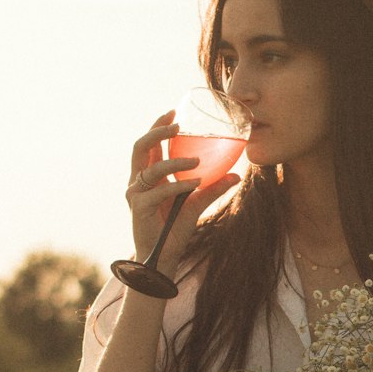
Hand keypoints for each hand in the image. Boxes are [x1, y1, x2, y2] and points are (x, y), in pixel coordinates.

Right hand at [126, 110, 239, 276]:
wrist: (162, 259)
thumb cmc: (174, 232)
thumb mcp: (196, 205)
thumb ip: (212, 188)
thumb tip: (236, 175)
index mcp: (148, 176)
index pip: (149, 144)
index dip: (158, 126)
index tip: (174, 112)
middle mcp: (138, 182)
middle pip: (141, 147)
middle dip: (158, 132)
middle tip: (178, 125)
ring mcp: (136, 194)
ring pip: (151, 167)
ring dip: (175, 161)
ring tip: (197, 161)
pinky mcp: (139, 208)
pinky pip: (159, 191)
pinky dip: (178, 185)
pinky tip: (194, 183)